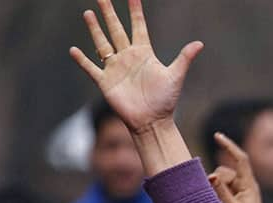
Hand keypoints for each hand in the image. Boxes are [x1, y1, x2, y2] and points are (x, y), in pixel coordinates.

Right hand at [69, 0, 202, 133]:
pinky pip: (91, 68)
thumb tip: (200, 43)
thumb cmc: (166, 101)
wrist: (152, 122)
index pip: (138, 26)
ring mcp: (115, 68)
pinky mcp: (105, 82)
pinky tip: (73, 50)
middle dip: (109, 13)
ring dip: (95, 29)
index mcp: (144, 53)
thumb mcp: (175, 77)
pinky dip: (82, 60)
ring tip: (88, 13)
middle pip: (116, 30)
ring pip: (102, 44)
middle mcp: (128, 57)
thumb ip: (184, 58)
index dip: (135, 11)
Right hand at [208, 132, 272, 202]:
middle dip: (216, 180)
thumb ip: (220, 192)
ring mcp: (240, 192)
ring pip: (221, 180)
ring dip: (215, 189)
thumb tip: (210, 176)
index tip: (217, 135)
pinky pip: (220, 189)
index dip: (229, 146)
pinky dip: (215, 194)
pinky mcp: (234, 199)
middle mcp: (245, 185)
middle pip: (225, 171)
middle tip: (215, 198)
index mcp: (249, 185)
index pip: (240, 159)